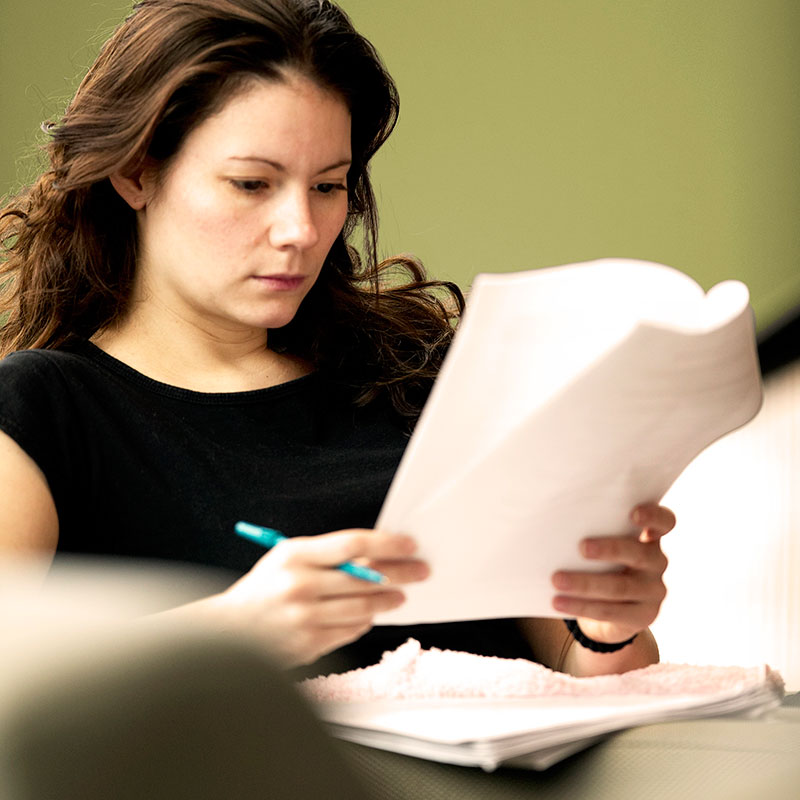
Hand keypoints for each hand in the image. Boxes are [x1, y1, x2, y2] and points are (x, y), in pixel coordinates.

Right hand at [208, 529, 427, 666]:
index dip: (387, 544)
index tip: (409, 545)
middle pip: (365, 579)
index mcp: (295, 556)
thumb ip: (328, 555)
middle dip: (400, 575)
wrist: (228, 631)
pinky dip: (365, 622)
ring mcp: (305, 618)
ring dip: (388, 602)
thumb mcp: (288, 558)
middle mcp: (300, 586)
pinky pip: (351, 631)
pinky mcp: (309, 644)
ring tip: (399, 597)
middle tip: (419, 572)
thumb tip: (376, 556)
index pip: (352, 544)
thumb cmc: (264, 588)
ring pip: (363, 608)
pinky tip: (369, 614)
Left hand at [551, 503, 674, 643]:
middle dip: (610, 549)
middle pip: (638, 554)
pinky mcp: (643, 616)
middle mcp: (657, 562)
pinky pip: (610, 611)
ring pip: (619, 587)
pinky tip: (558, 602)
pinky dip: (581, 606)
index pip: (665, 522)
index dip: (653, 516)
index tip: (633, 513)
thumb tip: (554, 521)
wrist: (609, 609)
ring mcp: (653, 591)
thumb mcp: (603, 545)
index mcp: (649, 537)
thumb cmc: (601, 563)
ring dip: (585, 583)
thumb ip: (593, 531)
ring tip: (557, 580)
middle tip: (582, 547)